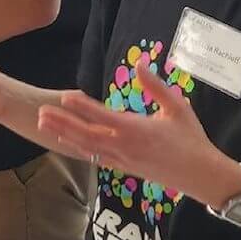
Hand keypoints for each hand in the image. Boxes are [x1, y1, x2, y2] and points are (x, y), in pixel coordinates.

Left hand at [35, 63, 240, 206]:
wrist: (199, 175)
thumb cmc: (191, 139)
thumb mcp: (177, 107)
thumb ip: (156, 87)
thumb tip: (140, 64)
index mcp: (136, 130)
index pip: (102, 116)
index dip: (81, 106)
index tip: (64, 96)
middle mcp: (123, 147)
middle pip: (85, 134)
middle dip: (62, 123)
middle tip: (41, 113)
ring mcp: (122, 160)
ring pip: (87, 148)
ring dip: (64, 135)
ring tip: (44, 126)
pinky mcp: (124, 169)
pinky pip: (95, 158)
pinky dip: (78, 149)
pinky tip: (67, 143)